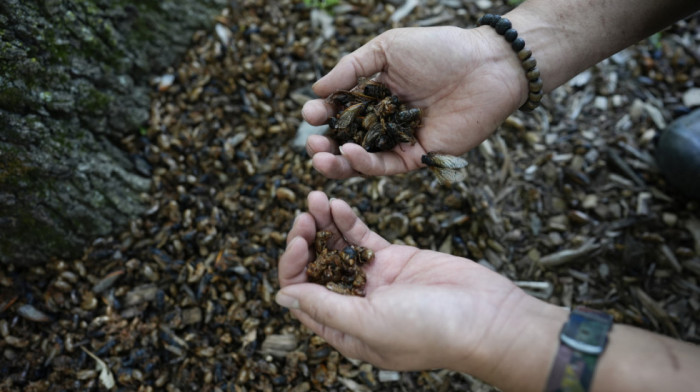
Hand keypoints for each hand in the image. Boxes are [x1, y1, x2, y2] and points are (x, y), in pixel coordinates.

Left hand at [276, 191, 563, 383]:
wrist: (488, 317)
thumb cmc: (431, 330)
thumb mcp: (369, 322)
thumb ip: (324, 307)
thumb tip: (282, 295)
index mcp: (345, 328)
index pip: (303, 297)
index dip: (294, 268)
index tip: (299, 242)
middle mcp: (355, 305)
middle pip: (316, 269)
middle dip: (305, 241)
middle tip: (304, 215)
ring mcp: (375, 280)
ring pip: (337, 249)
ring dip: (322, 225)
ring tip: (316, 198)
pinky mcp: (394, 260)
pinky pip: (362, 238)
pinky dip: (347, 221)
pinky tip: (336, 203)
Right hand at [302, 26, 526, 178]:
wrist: (486, 65)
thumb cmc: (439, 50)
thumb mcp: (388, 49)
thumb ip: (352, 69)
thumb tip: (317, 89)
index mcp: (375, 95)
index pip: (340, 111)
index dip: (322, 115)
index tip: (309, 113)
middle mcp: (384, 121)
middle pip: (346, 141)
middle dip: (323, 145)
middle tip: (310, 144)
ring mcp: (401, 141)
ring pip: (362, 161)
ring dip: (338, 162)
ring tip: (319, 156)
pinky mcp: (419, 157)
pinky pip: (387, 166)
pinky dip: (366, 163)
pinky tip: (350, 153)